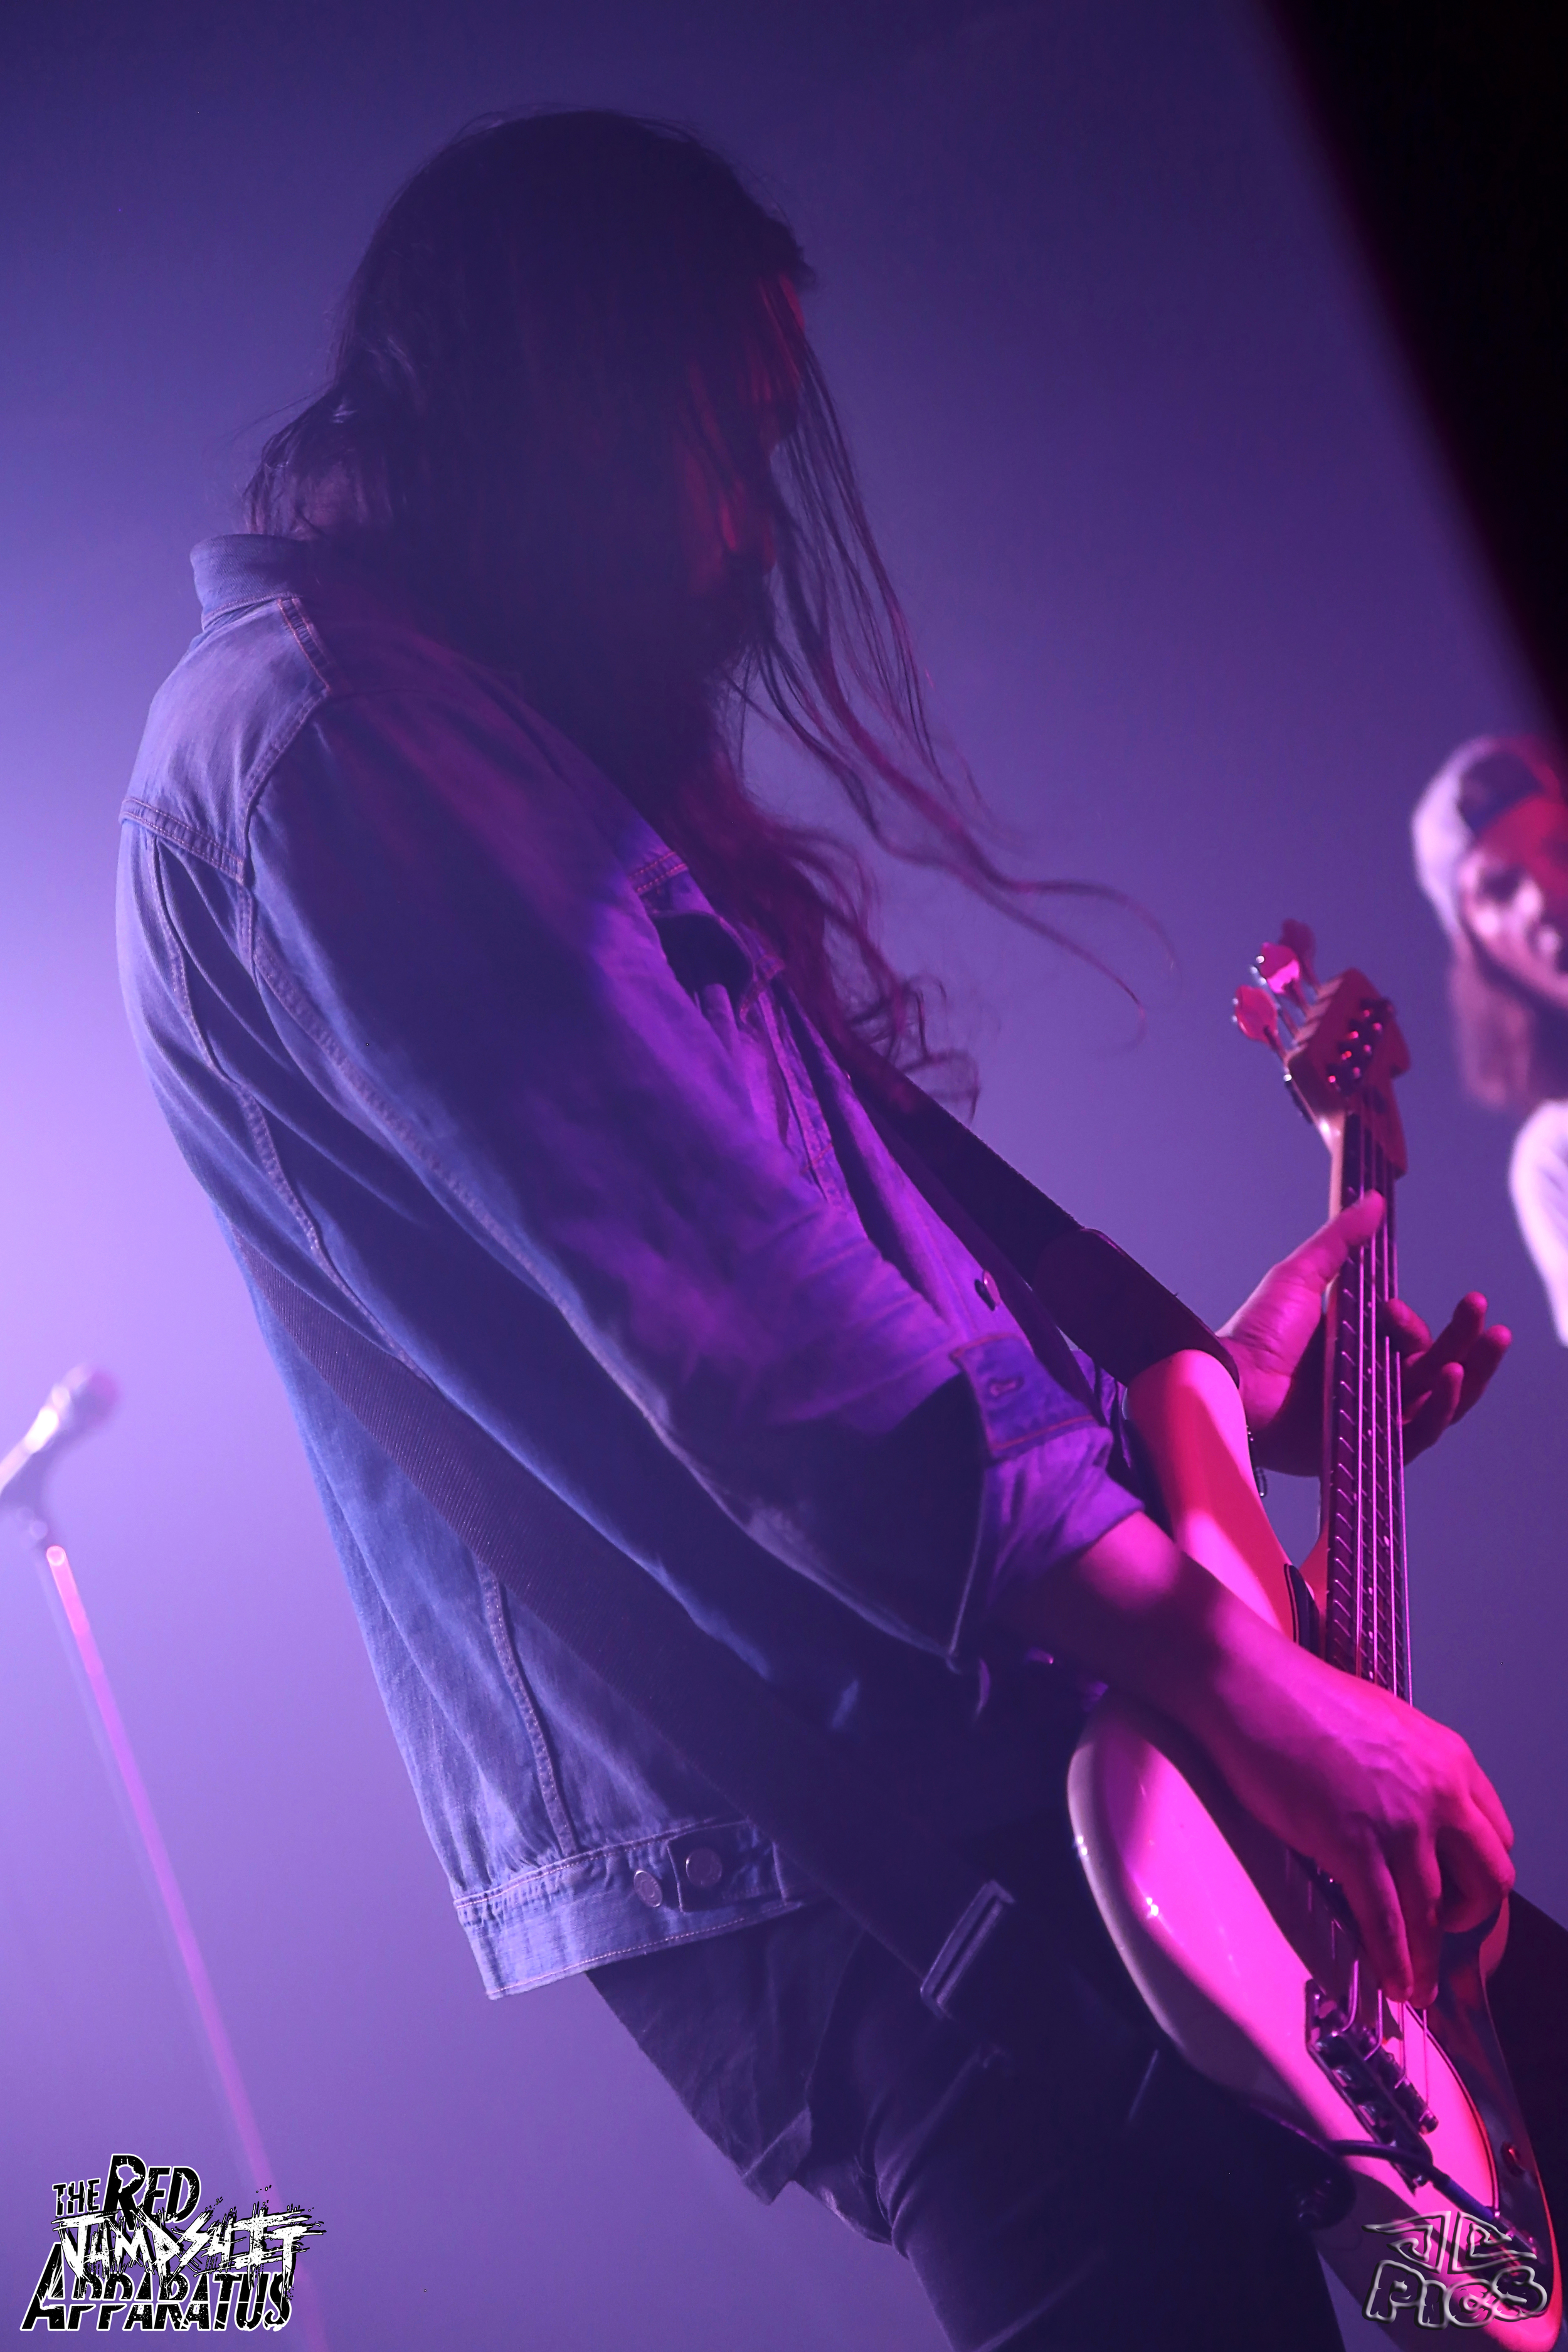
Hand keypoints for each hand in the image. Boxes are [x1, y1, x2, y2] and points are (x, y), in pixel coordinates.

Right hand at [997, 1514, 1515, 2005]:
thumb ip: (1412, 1774)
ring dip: (1427, 1957)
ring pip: (1433, 1911)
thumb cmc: (1300, 1701)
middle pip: (1486, 1882)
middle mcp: (1439, 1791)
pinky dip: (1395, 1960)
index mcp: (1450, 1758)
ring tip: (1416, 1984)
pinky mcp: (1352, 1844)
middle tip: (1440, 1933)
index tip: (1458, 1896)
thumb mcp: (1385, 1727)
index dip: (1478, 1877)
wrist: (1249, 1684)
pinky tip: (1393, 1982)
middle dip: (1467, 1919)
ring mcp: (1398, 1821)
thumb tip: (1409, 1820)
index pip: (1496, 1837)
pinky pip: (1387, 1921)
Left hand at [1219, 1194, 1510, 1473]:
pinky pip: (1418, 1435)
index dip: (1411, 1323)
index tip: (1389, 1309)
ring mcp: (1374, 1418)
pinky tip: (1454, 1380)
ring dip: (1471, 1372)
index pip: (1410, 1341)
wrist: (1232, 1381)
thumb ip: (1340, 1241)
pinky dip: (1441, 1409)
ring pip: (1442, 1401)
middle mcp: (1372, 1385)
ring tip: (1490, 1342)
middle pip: (1439, 1367)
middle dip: (1466, 1338)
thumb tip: (1374, 1200)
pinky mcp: (1369, 1447)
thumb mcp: (1301, 1277)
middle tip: (1482, 1310)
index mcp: (1361, 1351)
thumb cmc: (1258, 1333)